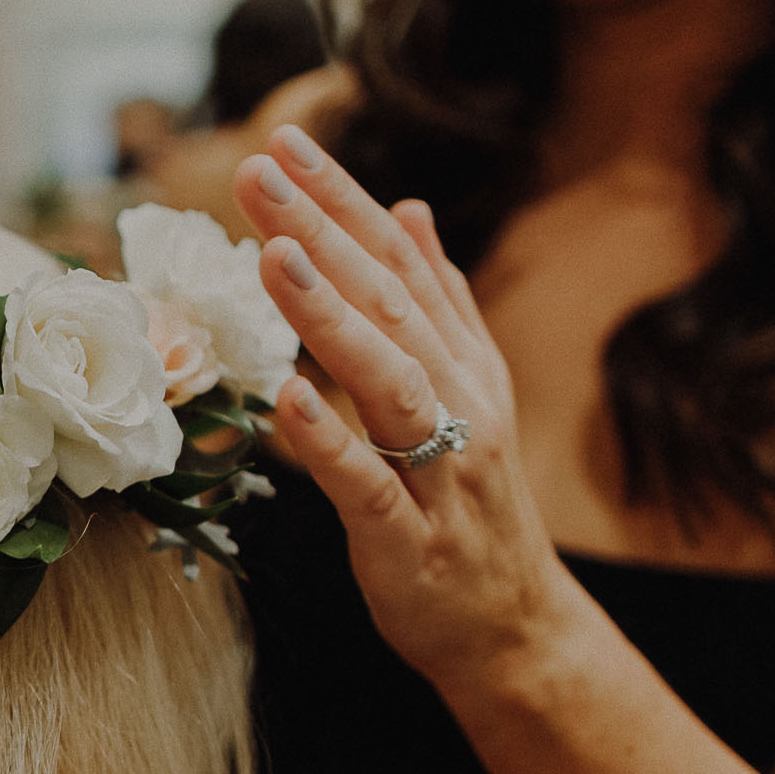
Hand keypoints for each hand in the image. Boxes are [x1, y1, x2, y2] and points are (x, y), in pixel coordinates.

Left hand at [234, 127, 589, 703]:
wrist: (515, 631)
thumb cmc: (468, 508)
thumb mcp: (464, 392)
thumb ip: (437, 302)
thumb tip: (410, 207)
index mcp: (460, 364)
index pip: (397, 264)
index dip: (342, 200)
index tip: (285, 142)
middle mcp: (458, 404)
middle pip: (387, 305)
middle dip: (322, 231)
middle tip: (259, 168)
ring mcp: (439, 473)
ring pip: (386, 381)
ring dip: (330, 316)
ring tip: (276, 254)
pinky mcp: (409, 540)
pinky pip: (368, 484)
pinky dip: (330, 439)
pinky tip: (288, 396)